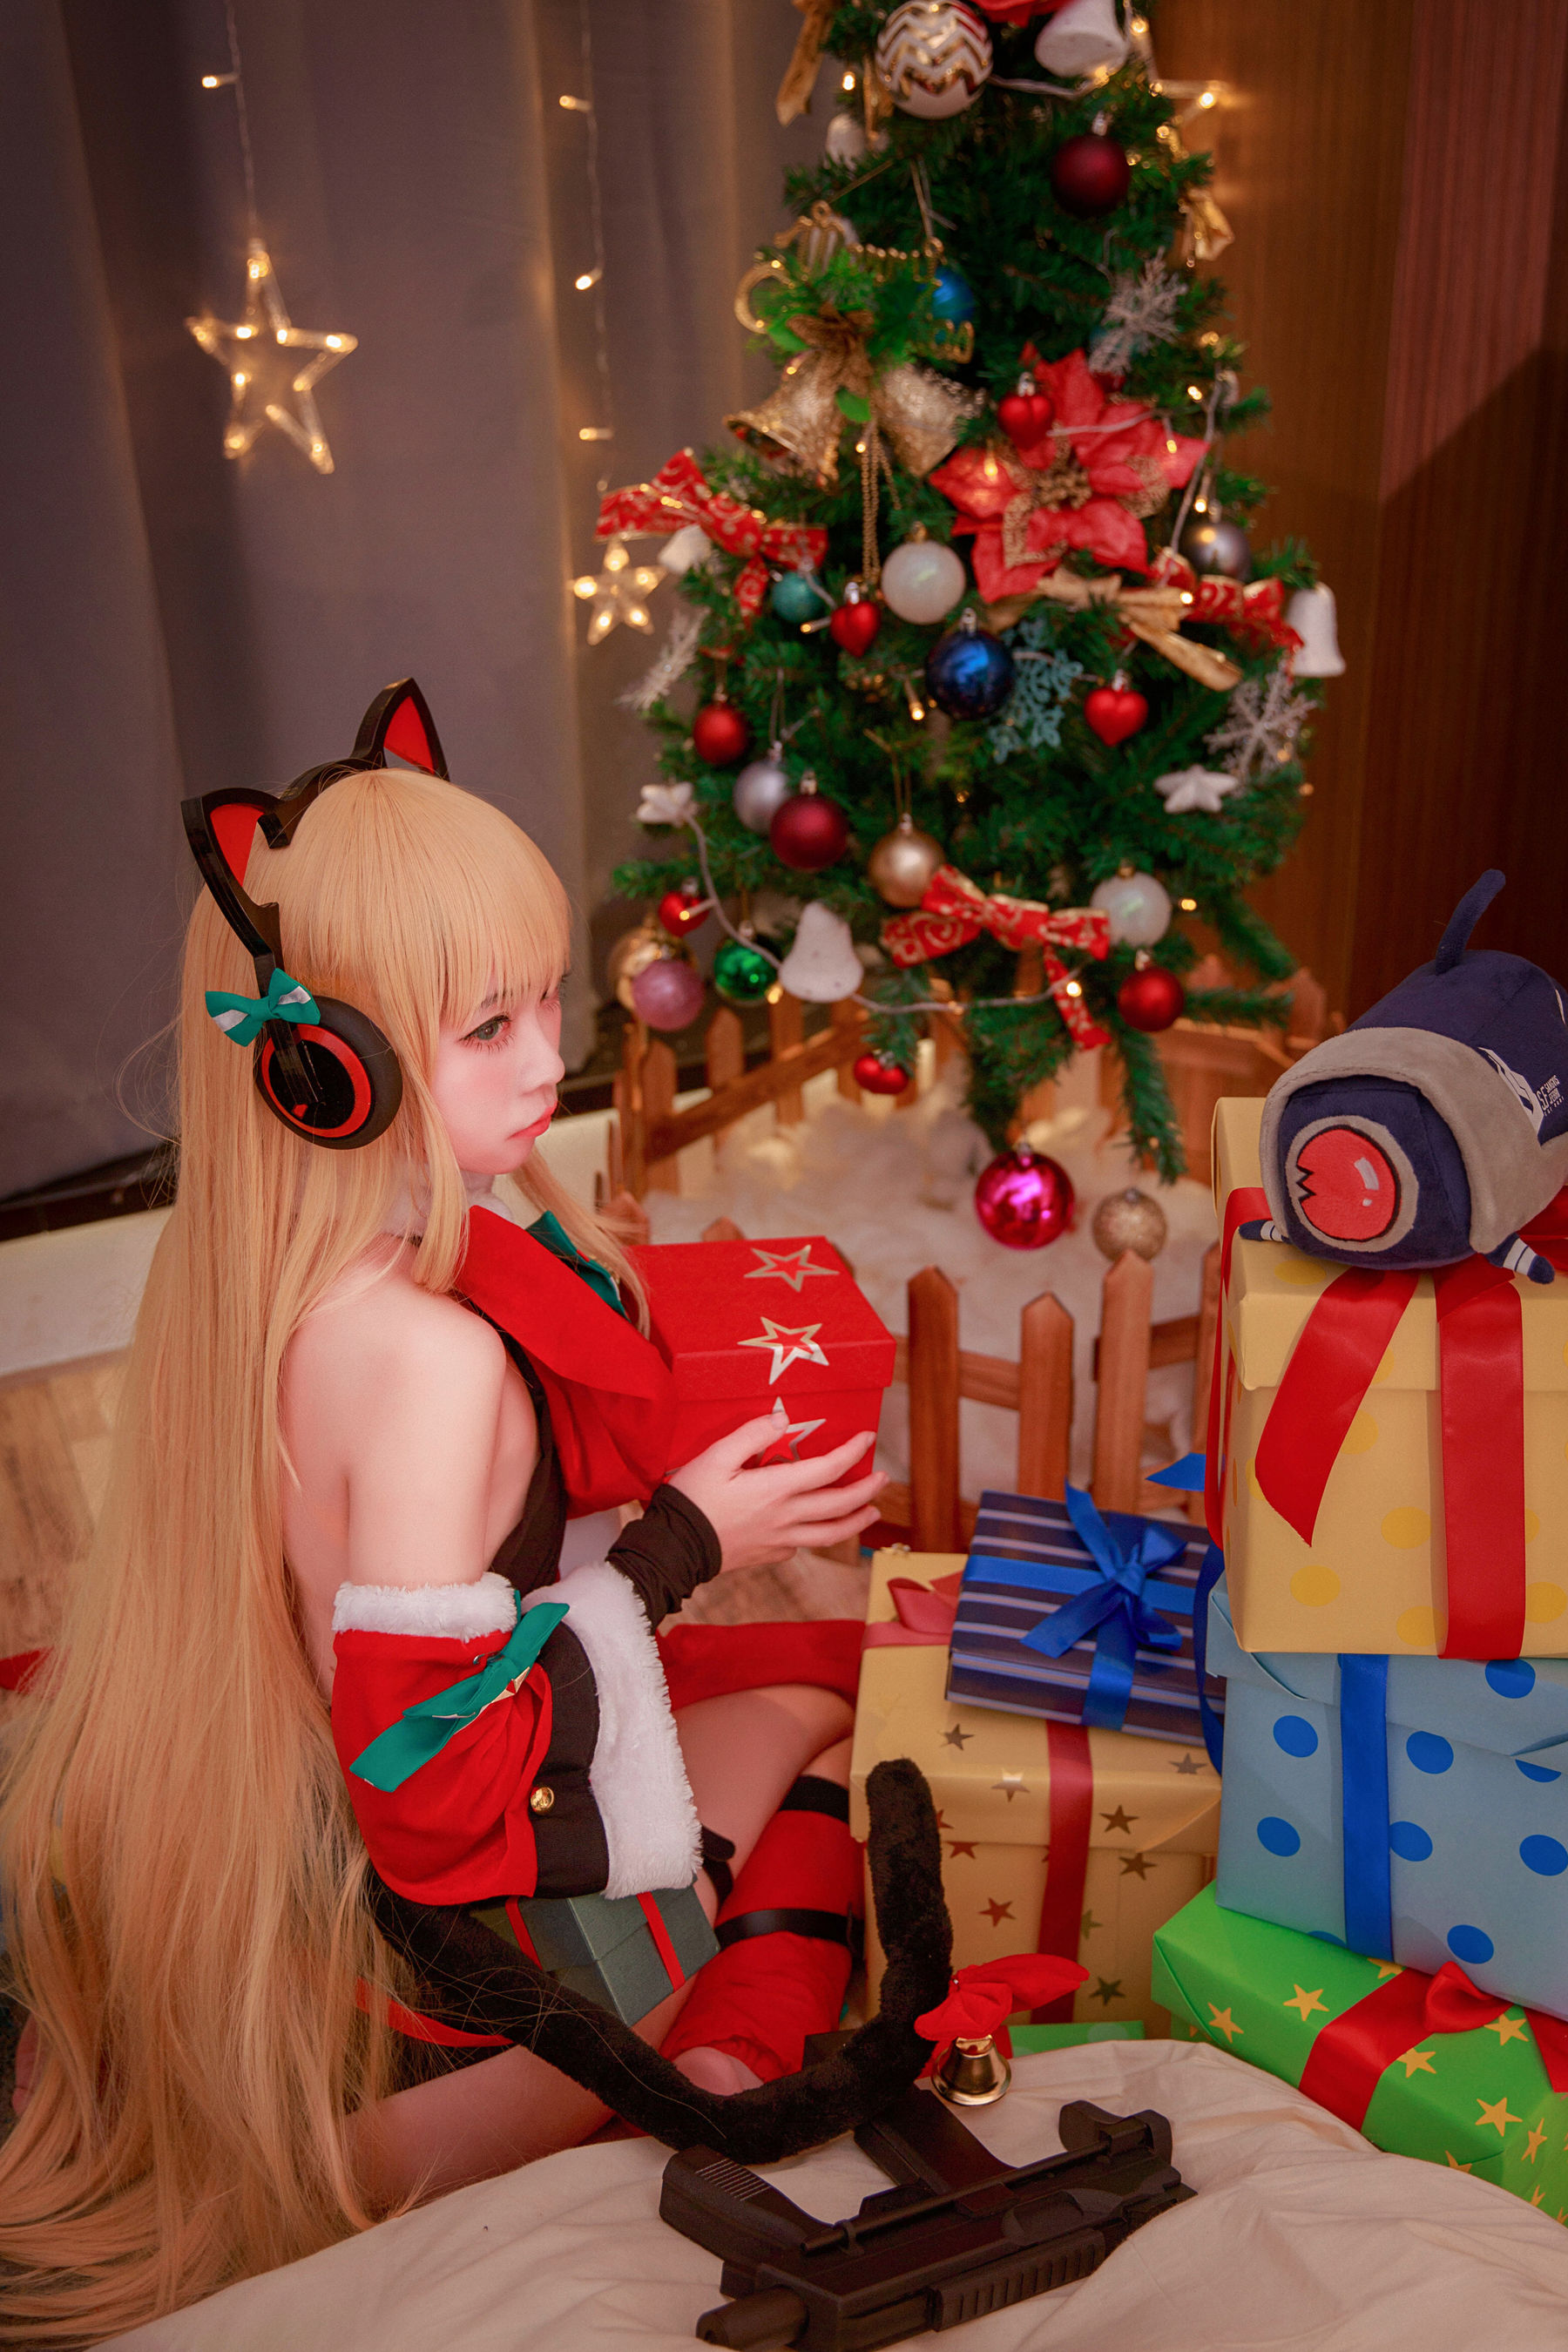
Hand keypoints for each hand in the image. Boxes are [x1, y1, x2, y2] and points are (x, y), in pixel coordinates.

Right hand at [668, 1419, 885, 1570]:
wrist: (673, 1549)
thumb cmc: (692, 1499)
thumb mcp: (716, 1456)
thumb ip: (751, 1435)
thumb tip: (782, 1419)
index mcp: (776, 1489)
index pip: (828, 1469)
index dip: (852, 1453)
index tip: (867, 1438)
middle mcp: (785, 1518)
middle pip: (838, 1505)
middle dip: (866, 1490)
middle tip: (883, 1479)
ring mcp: (779, 1541)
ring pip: (829, 1535)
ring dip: (855, 1522)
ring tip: (871, 1513)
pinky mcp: (768, 1555)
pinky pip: (802, 1547)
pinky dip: (816, 1537)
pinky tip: (816, 1529)